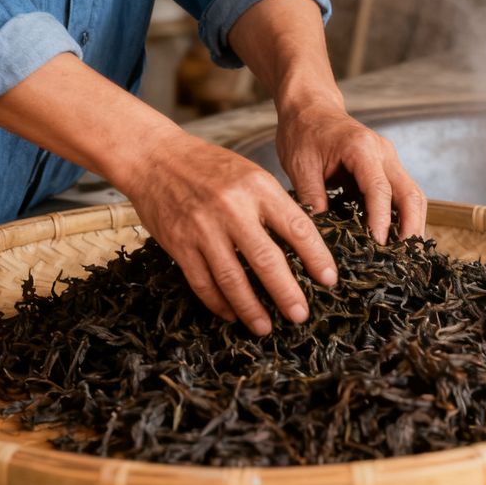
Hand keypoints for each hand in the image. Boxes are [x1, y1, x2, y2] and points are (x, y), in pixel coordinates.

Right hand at [126, 129, 338, 335]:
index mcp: (258, 187)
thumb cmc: (209, 165)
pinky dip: (218, 302)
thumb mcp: (250, 174)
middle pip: (267, 260)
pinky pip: (203, 282)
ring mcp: (203, 228)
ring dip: (251, 308)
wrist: (156, 157)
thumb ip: (272, 205)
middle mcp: (232, 208)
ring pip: (232, 279)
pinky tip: (231, 313)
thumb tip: (300, 246)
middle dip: (287, 293)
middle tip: (300, 315)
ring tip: (266, 327)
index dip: (316, 257)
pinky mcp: (179, 244)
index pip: (297, 227)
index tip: (329, 279)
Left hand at [275, 102, 426, 243]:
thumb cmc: (302, 131)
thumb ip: (312, 199)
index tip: (378, 246)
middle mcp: (383, 151)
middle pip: (410, 193)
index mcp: (361, 147)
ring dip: (412, 223)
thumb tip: (321, 238)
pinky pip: (403, 193)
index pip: (379, 189)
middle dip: (411, 227)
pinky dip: (404, 216)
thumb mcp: (299, 165)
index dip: (381, 220)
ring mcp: (388, 158)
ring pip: (413, 194)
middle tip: (403, 259)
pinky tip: (396, 238)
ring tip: (404, 254)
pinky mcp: (386, 166)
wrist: (309, 107)